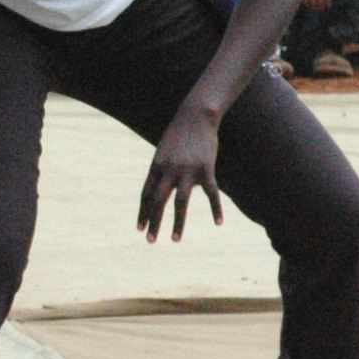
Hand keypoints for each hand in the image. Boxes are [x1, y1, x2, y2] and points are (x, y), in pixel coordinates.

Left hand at [136, 102, 224, 243]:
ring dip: (177, 223)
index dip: (143, 212)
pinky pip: (211, 193)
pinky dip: (216, 209)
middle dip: (153, 222)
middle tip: (149, 241)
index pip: (146, 194)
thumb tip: (162, 191)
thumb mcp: (163, 152)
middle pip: (158, 201)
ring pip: (180, 202)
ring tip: (174, 239)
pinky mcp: (206, 169)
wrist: (195, 116)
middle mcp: (168, 170)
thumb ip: (161, 172)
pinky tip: (218, 223)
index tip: (140, 228)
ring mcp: (187, 170)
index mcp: (156, 166)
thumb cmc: (178, 136)